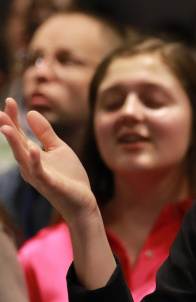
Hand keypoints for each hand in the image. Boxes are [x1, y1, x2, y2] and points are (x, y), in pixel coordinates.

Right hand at [0, 98, 97, 224]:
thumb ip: (45, 132)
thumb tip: (30, 112)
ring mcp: (38, 176)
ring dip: (14, 143)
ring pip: (22, 158)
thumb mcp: (58, 148)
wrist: (82, 201)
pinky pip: (39, 172)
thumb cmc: (69, 176)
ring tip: (6, 127)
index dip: (13, 119)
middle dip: (8, 129)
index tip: (10, 100)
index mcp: (31, 156)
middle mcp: (29, 165)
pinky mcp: (50, 184)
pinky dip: (35, 161)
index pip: (19, 135)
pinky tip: (33, 149)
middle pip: (17, 144)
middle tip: (0, 113)